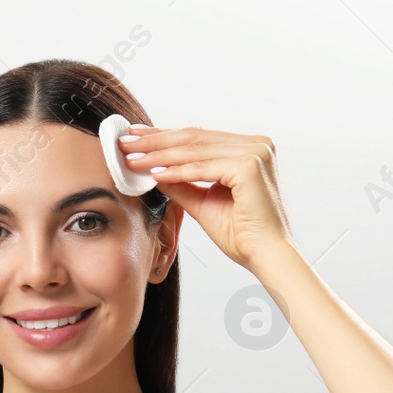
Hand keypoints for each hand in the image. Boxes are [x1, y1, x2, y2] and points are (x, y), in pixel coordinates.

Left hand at [121, 123, 295, 271]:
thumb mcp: (204, 203)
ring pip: (195, 150)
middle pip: (195, 138)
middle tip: (125, 142)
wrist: (266, 257)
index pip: (200, 138)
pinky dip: (176, 171)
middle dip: (156, 141)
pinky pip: (202, 167)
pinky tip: (153, 174)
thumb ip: (181, 184)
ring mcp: (255, 152)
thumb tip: (152, 170)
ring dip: (159, 155)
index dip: (165, 136)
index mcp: (249, 149)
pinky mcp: (250, 166)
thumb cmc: (242, 235)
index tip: (136, 137)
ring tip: (132, 159)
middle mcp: (256, 144)